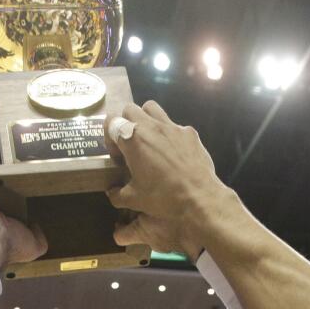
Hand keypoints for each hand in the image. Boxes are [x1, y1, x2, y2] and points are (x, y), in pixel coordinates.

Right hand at [106, 102, 230, 258]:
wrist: (200, 198)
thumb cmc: (163, 197)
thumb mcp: (134, 199)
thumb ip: (117, 193)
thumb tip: (112, 192)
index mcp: (133, 139)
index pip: (111, 121)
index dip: (109, 137)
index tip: (117, 154)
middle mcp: (151, 126)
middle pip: (130, 109)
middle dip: (126, 123)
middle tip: (131, 144)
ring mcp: (173, 127)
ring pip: (152, 108)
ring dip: (146, 119)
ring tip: (149, 140)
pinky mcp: (190, 133)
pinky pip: (174, 125)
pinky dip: (169, 134)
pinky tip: (173, 152)